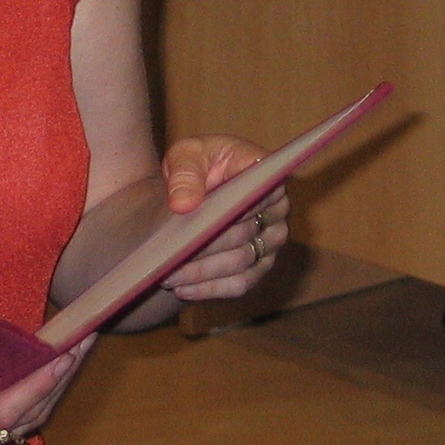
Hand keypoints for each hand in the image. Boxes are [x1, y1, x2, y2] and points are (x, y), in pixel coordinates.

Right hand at [0, 327, 96, 444]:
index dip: (36, 385)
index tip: (64, 356)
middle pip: (25, 417)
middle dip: (60, 381)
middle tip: (86, 339)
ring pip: (22, 423)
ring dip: (52, 390)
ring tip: (74, 349)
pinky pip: (9, 424)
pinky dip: (34, 398)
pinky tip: (42, 373)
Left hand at [158, 134, 288, 301]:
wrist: (191, 182)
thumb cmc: (195, 162)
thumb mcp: (186, 154)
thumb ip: (185, 174)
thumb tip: (184, 204)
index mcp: (266, 177)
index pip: (253, 200)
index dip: (226, 215)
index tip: (196, 228)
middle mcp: (276, 211)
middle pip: (243, 236)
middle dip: (204, 250)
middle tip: (168, 259)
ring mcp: (271, 240)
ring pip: (242, 264)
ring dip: (204, 274)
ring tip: (169, 276)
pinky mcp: (260, 263)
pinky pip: (242, 283)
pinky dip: (212, 289)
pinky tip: (183, 289)